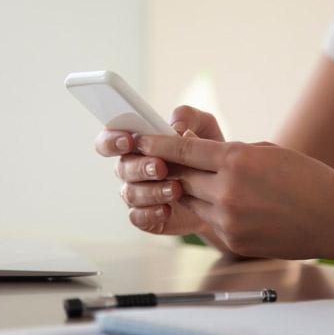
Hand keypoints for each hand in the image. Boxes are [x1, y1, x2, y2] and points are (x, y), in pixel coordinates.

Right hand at [94, 106, 227, 238]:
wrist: (223, 191)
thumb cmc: (208, 154)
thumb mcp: (205, 129)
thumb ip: (190, 117)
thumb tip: (175, 127)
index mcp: (138, 145)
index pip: (110, 140)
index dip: (112, 140)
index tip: (128, 141)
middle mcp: (132, 169)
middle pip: (122, 168)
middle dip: (141, 167)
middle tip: (161, 167)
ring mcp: (138, 194)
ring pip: (131, 193)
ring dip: (152, 191)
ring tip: (176, 189)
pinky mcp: (146, 217)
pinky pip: (138, 217)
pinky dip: (151, 213)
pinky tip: (167, 209)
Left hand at [135, 134, 333, 258]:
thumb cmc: (308, 178)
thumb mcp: (268, 152)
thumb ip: (232, 155)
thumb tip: (207, 157)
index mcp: (236, 160)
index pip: (184, 150)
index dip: (158, 144)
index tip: (141, 141)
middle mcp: (227, 190)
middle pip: (180, 178)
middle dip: (172, 170)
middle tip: (166, 164)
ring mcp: (228, 219)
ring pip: (192, 201)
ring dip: (193, 192)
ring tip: (208, 185)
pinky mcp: (233, 240)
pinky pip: (210, 221)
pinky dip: (213, 211)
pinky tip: (233, 206)